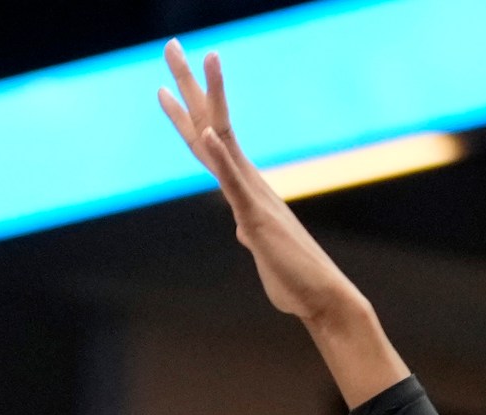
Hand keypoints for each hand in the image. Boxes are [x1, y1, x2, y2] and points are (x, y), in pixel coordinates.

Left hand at [158, 43, 365, 325]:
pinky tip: (207, 132)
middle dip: (189, 84)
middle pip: (211, 124)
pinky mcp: (256, 218)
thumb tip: (244, 229)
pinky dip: (220, 156)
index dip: (186, 112)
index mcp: (245, 189)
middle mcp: (248, 182)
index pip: (208, 143)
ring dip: (210, 97)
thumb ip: (250, 232)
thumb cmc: (291, 277)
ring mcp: (252, 196)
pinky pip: (234, 183)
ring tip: (199, 58)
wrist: (320, 298)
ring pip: (224, 138)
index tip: (166, 85)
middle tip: (172, 46)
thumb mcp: (261, 249)